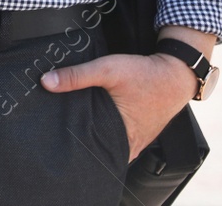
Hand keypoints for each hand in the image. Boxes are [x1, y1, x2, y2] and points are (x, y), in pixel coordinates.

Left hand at [41, 51, 195, 161]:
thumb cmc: (146, 75)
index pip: (88, 151)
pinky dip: (103, 128)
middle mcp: (129, 146)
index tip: (52, 135)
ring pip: (105, 142)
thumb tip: (45, 82)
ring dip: (91, 133)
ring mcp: (134, 141)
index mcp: (122, 140)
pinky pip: (114, 135)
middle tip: (56, 127)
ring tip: (70, 122)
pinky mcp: (136, 132)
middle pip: (95, 147)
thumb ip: (76, 76)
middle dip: (77, 138)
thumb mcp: (107, 70)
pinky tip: (91, 117)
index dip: (70, 144)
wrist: (176, 73)